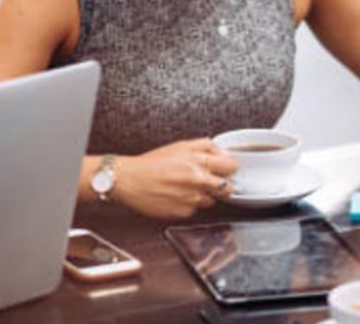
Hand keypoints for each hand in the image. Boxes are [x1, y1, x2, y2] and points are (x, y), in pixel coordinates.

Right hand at [112, 138, 237, 218]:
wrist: (129, 181)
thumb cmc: (152, 163)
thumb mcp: (181, 146)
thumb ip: (206, 147)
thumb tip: (224, 152)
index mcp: (199, 161)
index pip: (231, 166)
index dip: (228, 167)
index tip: (225, 169)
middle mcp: (198, 181)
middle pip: (227, 187)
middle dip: (221, 185)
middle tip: (210, 181)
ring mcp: (191, 198)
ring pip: (211, 201)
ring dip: (204, 195)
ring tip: (186, 188)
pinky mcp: (183, 213)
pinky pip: (195, 210)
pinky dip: (189, 204)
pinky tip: (177, 196)